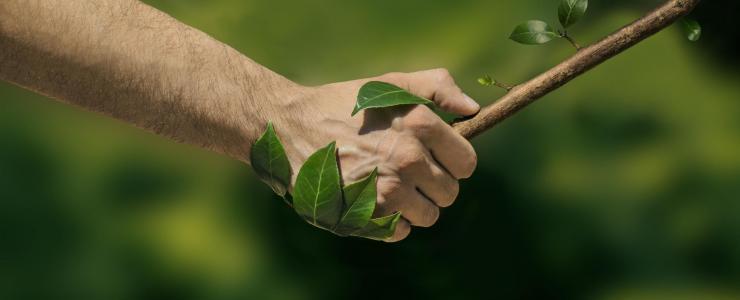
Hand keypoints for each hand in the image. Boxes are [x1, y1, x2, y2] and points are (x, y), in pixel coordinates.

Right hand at [272, 69, 478, 241]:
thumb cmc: (345, 105)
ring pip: (428, 216)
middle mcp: (407, 161)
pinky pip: (400, 231)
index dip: (454, 161)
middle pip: (449, 193)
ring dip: (416, 205)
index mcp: (419, 126)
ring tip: (392, 184)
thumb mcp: (391, 84)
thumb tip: (473, 109)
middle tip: (409, 169)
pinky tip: (373, 197)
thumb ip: (438, 87)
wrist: (291, 127)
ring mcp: (386, 191)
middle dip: (434, 183)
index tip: (437, 157)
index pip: (466, 164)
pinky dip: (392, 220)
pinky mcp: (365, 215)